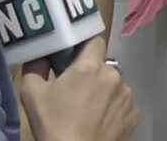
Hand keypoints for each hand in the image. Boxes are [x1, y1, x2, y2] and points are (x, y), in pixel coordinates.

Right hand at [19, 37, 138, 140]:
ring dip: (104, 91)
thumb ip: (36, 65)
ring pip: (115, 84)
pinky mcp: (135, 113)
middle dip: (92, 73)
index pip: (94, 41)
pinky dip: (114, 107)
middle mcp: (114, 75)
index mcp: (90, 66)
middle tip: (76, 90)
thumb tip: (42, 53)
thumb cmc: (53, 124)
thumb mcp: (32, 93)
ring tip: (88, 110)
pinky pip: (123, 102)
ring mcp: (128, 95)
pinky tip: (101, 120)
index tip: (73, 59)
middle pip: (104, 65)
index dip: (83, 48)